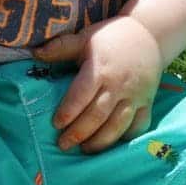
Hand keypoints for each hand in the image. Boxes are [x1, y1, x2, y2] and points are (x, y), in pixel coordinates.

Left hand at [34, 15, 163, 153]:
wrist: (150, 35)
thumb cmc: (111, 37)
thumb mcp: (85, 38)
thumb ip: (61, 47)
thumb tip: (35, 54)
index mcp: (101, 69)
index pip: (82, 95)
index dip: (68, 112)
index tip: (56, 124)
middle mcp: (119, 85)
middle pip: (98, 115)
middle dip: (79, 133)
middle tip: (64, 144)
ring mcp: (135, 96)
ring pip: (118, 125)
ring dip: (100, 141)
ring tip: (85, 149)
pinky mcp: (147, 103)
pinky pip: (138, 126)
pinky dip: (126, 138)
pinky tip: (112, 144)